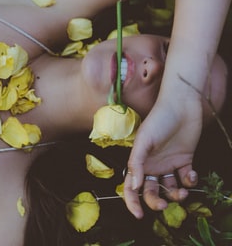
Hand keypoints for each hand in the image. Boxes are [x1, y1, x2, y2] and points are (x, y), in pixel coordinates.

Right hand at [123, 96, 201, 218]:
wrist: (181, 106)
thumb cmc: (159, 121)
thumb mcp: (143, 141)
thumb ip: (137, 163)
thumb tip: (134, 186)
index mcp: (140, 162)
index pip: (131, 186)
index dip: (132, 202)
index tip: (139, 215)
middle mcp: (153, 166)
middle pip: (151, 192)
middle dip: (156, 202)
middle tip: (164, 206)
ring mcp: (169, 164)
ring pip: (170, 189)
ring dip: (176, 196)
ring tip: (182, 193)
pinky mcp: (185, 161)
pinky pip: (186, 179)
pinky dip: (189, 182)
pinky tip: (191, 175)